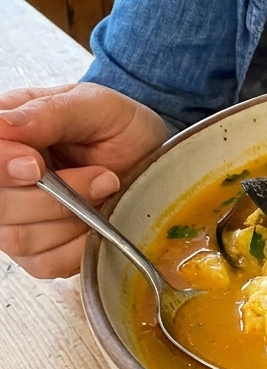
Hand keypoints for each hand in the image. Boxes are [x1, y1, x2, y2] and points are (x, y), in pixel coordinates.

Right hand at [0, 82, 168, 277]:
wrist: (149, 158)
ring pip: (18, 238)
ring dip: (72, 218)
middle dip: (51, 198)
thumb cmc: (121, 127)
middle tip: (102, 176)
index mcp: (6, 132)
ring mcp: (15, 217)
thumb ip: (50, 114)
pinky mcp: (35, 250)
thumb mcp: (98, 106)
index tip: (35, 167)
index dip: (1, 167)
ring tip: (106, 189)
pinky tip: (98, 216)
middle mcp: (3, 178)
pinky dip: (78, 244)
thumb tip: (4, 125)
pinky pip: (44, 262)